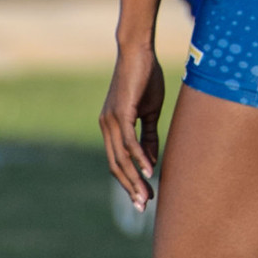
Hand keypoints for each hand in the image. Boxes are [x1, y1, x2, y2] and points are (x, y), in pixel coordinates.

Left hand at [100, 44, 165, 211]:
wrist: (137, 51)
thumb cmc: (144, 78)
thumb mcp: (150, 112)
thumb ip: (149, 136)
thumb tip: (150, 161)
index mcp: (112, 127)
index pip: (117, 161)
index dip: (129, 180)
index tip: (143, 197)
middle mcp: (107, 126)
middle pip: (116, 166)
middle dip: (130, 187)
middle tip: (143, 206)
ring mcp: (111, 120)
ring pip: (121, 158)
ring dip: (134, 179)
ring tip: (145, 196)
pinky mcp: (121, 112)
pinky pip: (129, 142)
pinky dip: (138, 158)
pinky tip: (149, 170)